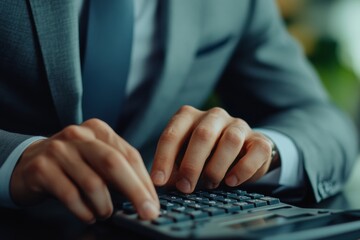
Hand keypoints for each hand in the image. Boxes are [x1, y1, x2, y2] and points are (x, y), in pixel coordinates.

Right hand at [10, 119, 158, 222]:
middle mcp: (79, 135)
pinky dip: (84, 210)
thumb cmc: (72, 163)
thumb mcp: (96, 158)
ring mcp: (59, 150)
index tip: (154, 202)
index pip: (129, 155)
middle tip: (147, 213)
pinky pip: (70, 195)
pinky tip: (88, 215)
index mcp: (98, 130)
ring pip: (93, 182)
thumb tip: (146, 195)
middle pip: (114, 164)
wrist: (28, 162)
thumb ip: (119, 169)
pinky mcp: (42, 167)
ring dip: (105, 205)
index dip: (144, 181)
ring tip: (105, 213)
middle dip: (135, 191)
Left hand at [150, 105, 275, 192]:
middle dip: (191, 164)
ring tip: (210, 184)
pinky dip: (243, 169)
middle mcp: (214, 116)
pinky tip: (231, 182)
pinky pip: (256, 151)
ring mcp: (238, 126)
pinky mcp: (259, 140)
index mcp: (190, 117)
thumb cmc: (204, 157)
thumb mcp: (184, 159)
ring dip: (217, 166)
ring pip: (231, 140)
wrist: (241, 153)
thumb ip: (172, 169)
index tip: (158, 181)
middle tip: (185, 187)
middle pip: (202, 135)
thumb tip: (160, 184)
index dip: (163, 158)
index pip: (173, 133)